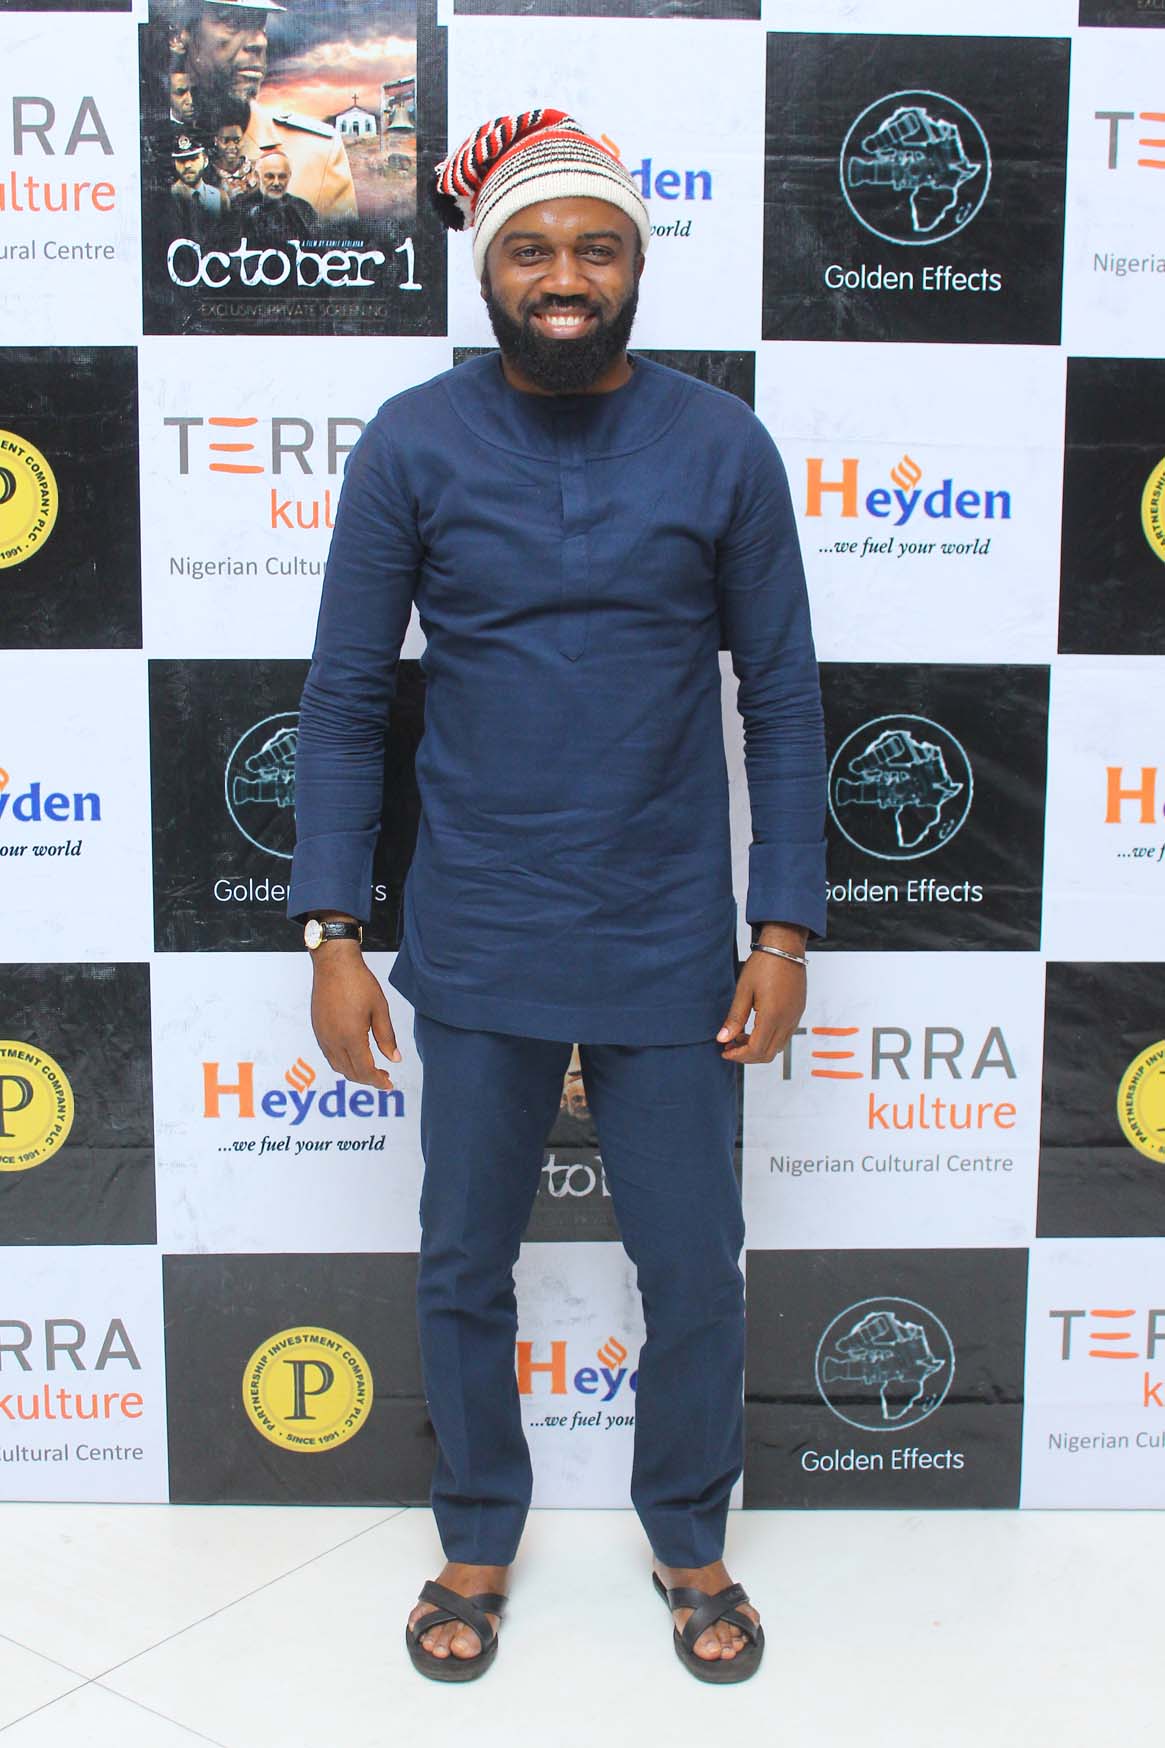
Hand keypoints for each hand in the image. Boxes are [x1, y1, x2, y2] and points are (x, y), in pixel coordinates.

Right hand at [309, 943, 400, 1089]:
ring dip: (354, 1072)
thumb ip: (387, 1037)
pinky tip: (355, 1055)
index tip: (389, 1085)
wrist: (334, 964)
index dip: (378, 1081)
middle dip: (368, 1079)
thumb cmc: (358, 983)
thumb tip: (394, 1059)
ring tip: (371, 1069)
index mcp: (351, 1037)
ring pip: (338, 1066)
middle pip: (350, 1072)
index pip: (365, 1071)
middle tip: (384, 1078)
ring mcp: (323, 1036)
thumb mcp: (380, 1009)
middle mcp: (333, 1040)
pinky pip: (330, 1055)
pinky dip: (343, 1062)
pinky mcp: (318, 1029)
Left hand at [716, 952, 805, 1062]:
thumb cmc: (764, 964)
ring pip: (777, 1047)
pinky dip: (768, 1039)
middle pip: (767, 1054)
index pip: (755, 1050)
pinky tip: (754, 1028)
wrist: (785, 948)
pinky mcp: (797, 1013)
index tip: (724, 1051)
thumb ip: (734, 1018)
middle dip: (746, 1056)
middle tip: (729, 1046)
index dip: (738, 1055)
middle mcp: (787, 1021)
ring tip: (739, 1037)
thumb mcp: (743, 990)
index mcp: (772, 1016)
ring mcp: (794, 1018)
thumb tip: (723, 1038)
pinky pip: (784, 1036)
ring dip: (758, 1048)